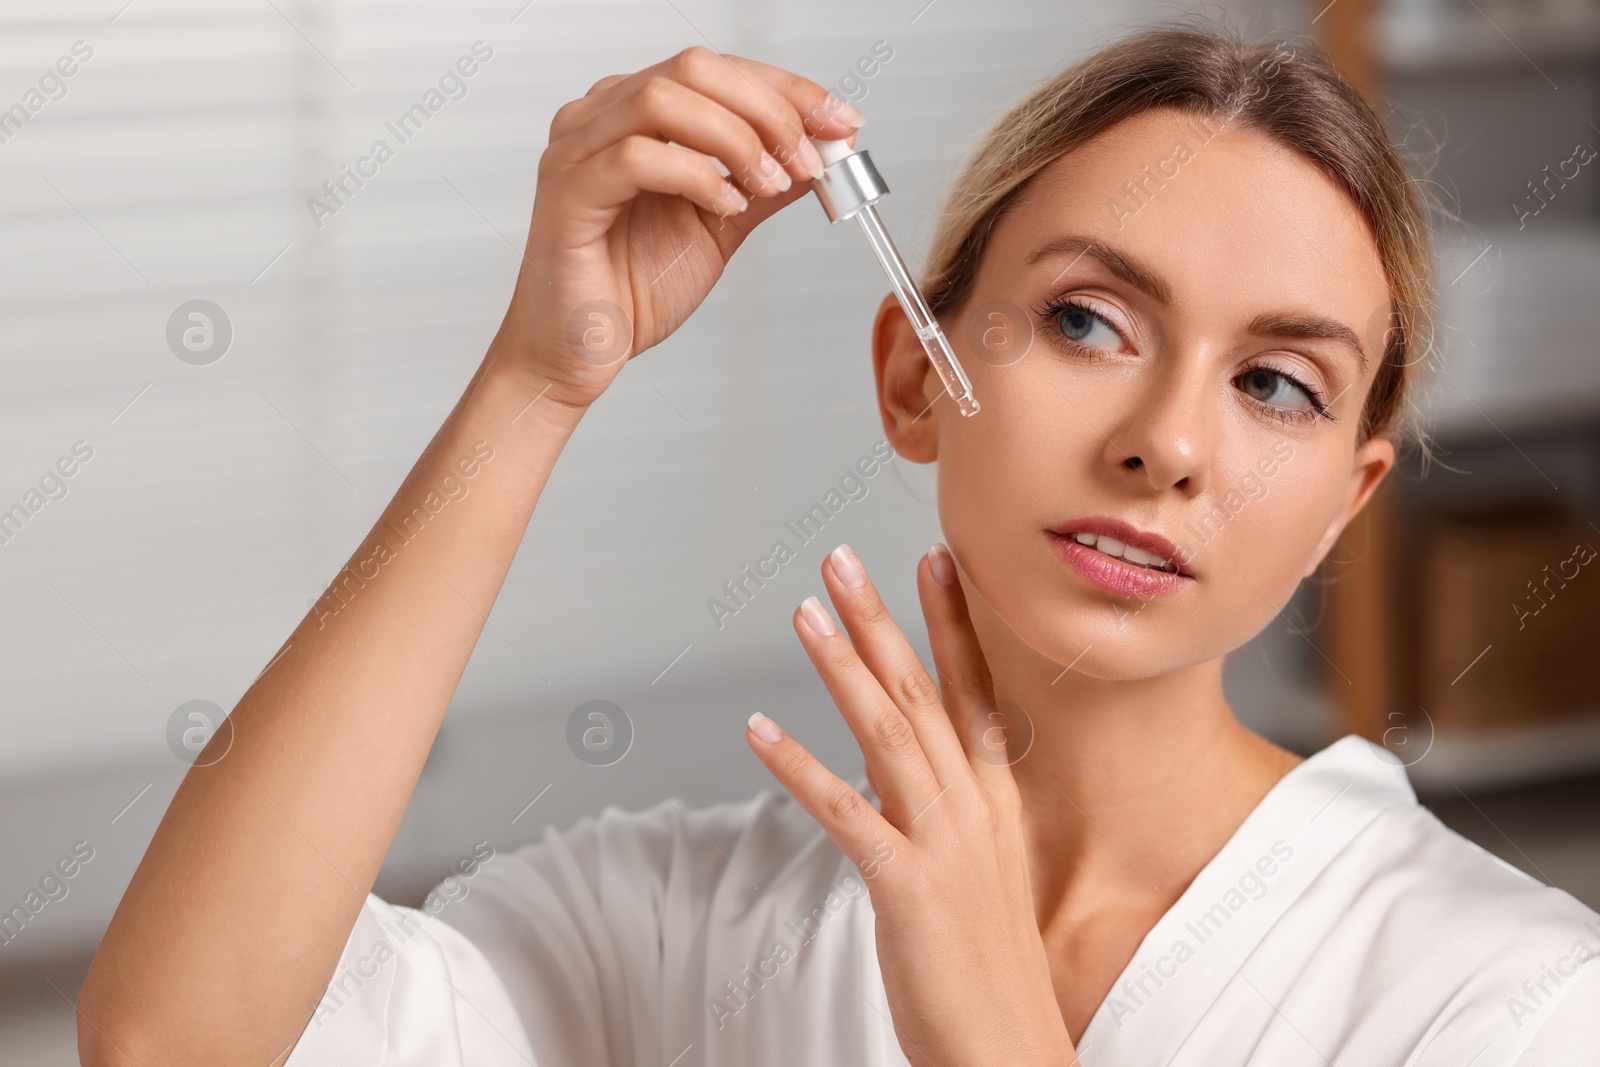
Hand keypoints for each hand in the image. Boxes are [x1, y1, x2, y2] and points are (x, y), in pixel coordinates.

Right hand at [492, 47, 864, 412]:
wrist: (578, 352)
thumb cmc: (631, 289)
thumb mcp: (721, 225)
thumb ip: (763, 183)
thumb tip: (820, 150)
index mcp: (635, 114)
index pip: (719, 72)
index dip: (788, 89)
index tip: (841, 122)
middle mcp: (601, 117)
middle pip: (694, 69)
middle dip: (769, 108)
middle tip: (809, 157)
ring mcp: (577, 149)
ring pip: (664, 98)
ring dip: (736, 137)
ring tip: (768, 184)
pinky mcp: (568, 192)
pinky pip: (637, 158)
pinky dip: (696, 175)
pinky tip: (725, 205)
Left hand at [744, 542, 1077, 1066]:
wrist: (1010, 1051)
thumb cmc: (990, 968)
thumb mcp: (982, 872)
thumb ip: (949, 814)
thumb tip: (902, 774)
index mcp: (996, 801)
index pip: (973, 691)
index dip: (950, 623)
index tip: (931, 560)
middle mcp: (974, 808)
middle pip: (921, 693)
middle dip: (880, 619)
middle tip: (840, 559)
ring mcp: (943, 844)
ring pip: (887, 734)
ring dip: (841, 668)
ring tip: (802, 614)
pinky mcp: (907, 887)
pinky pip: (846, 813)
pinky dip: (799, 767)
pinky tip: (758, 730)